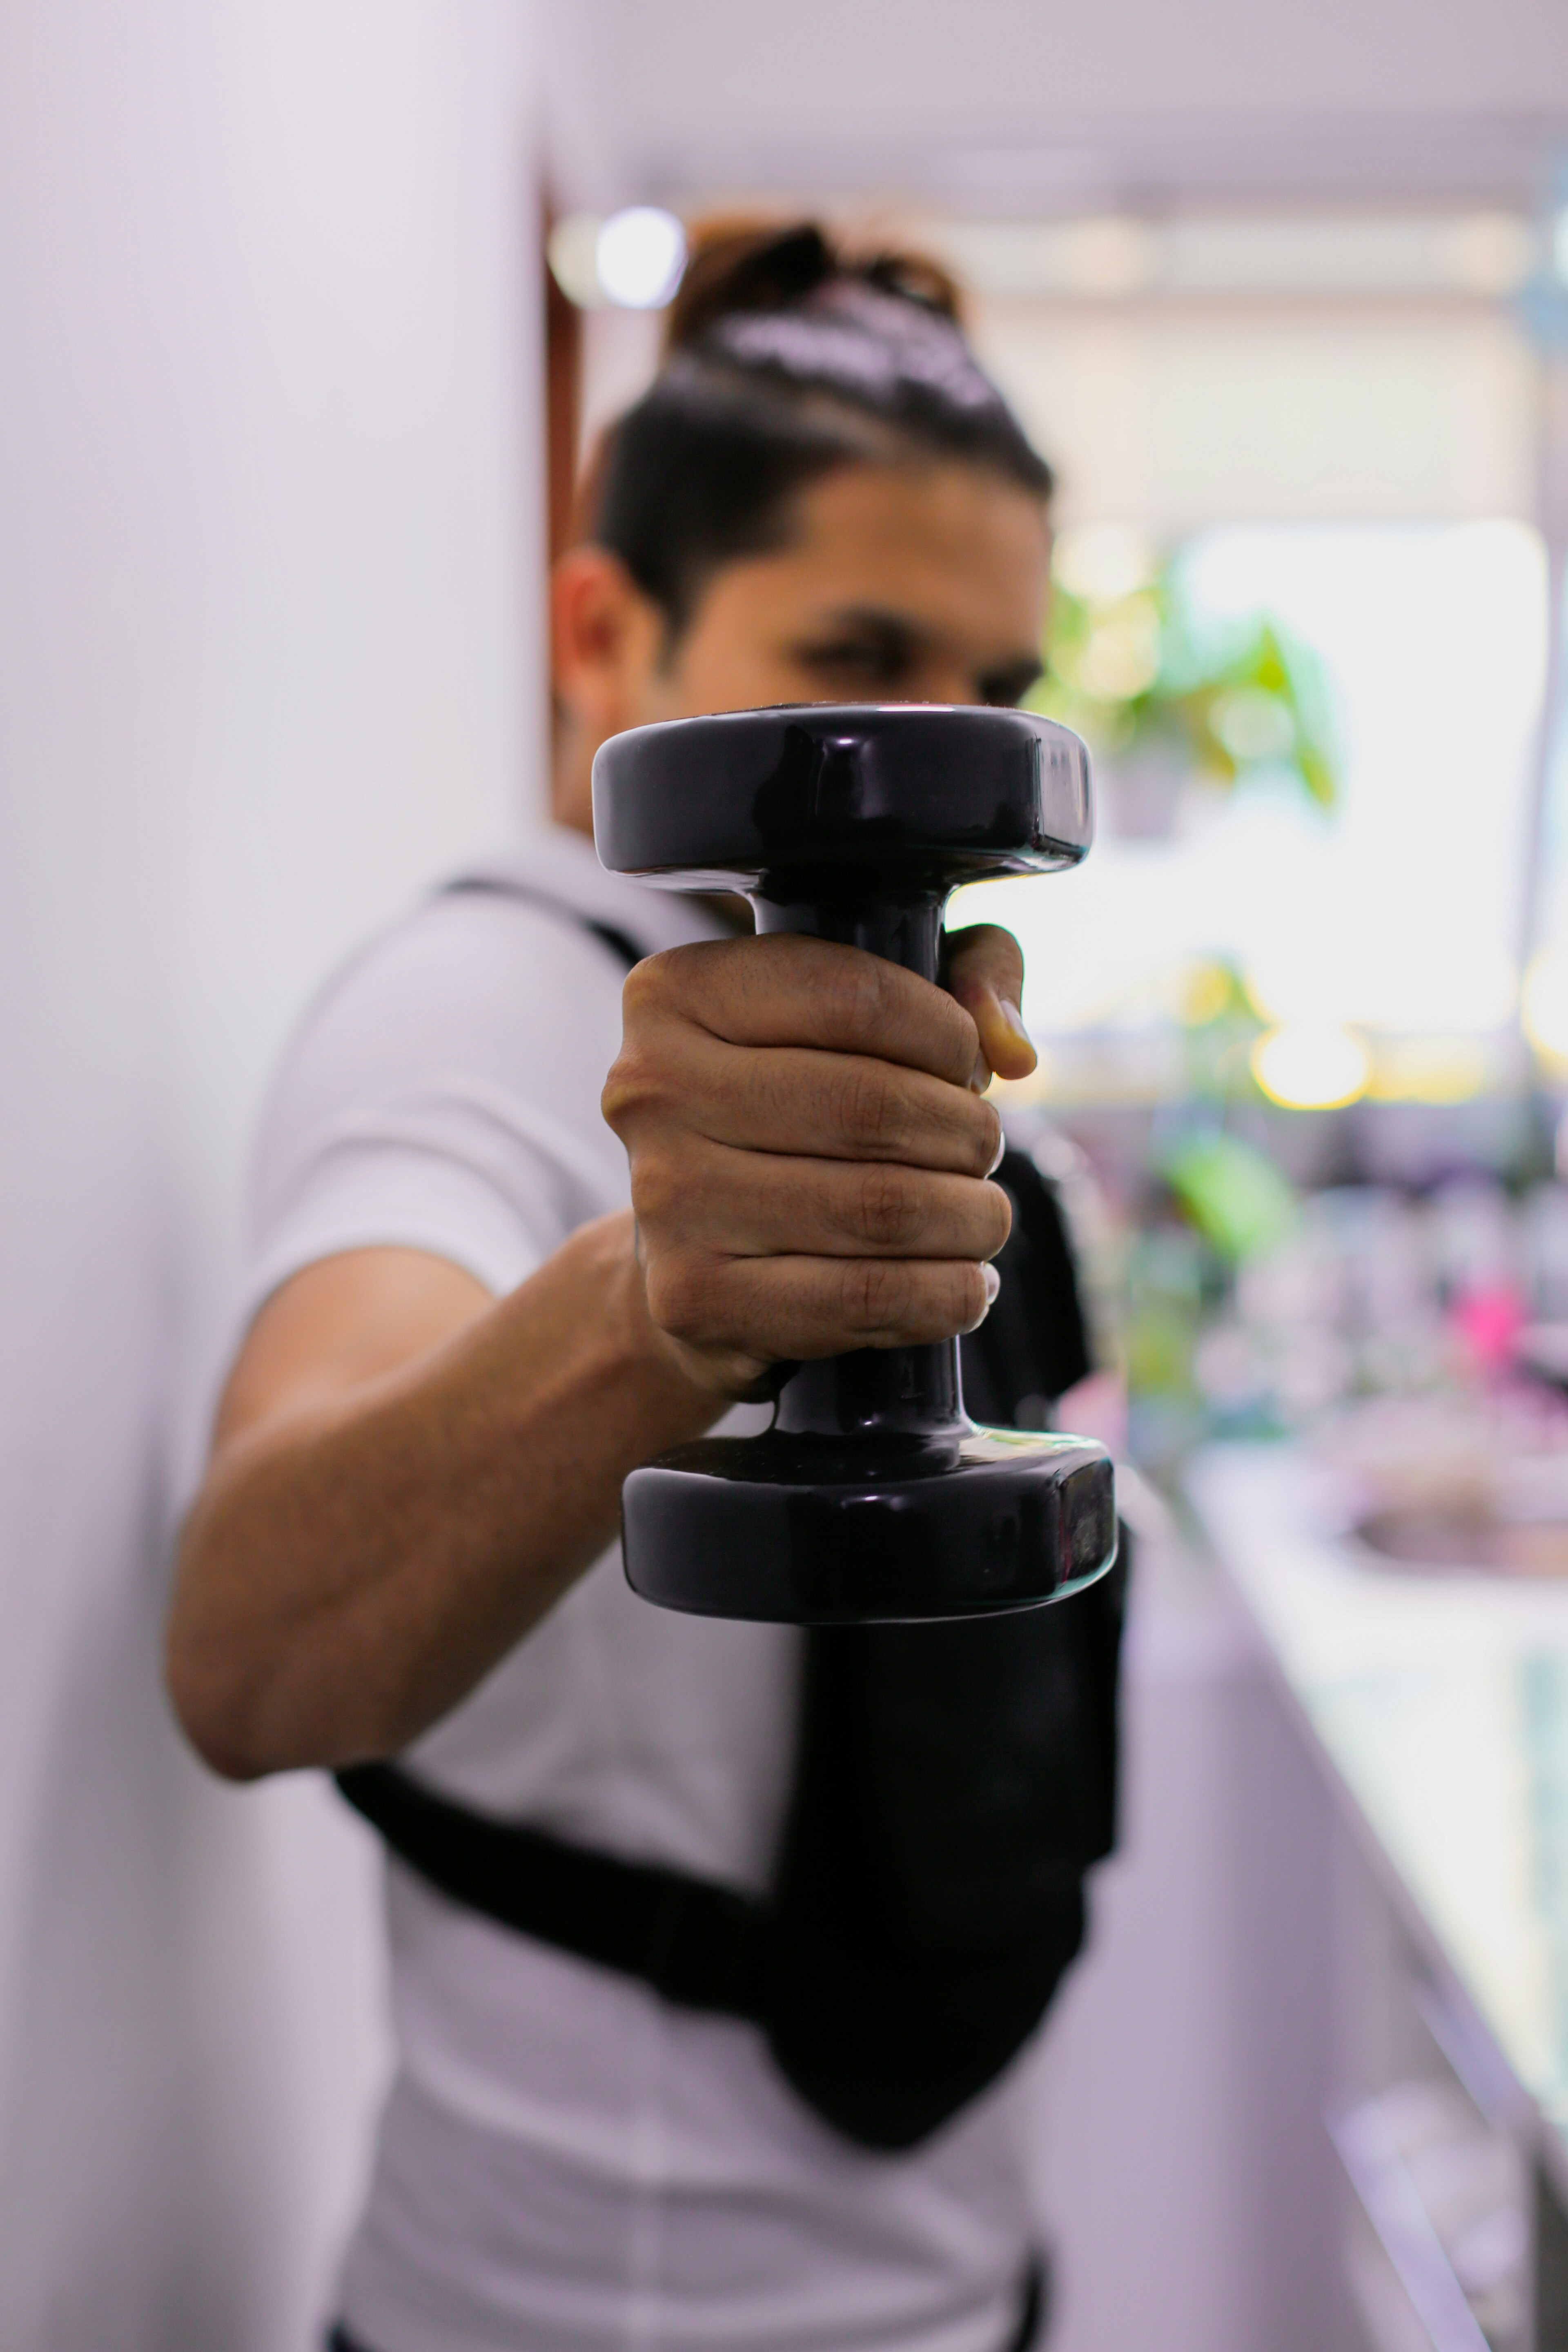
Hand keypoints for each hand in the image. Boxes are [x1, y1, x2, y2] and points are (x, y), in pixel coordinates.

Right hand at [602, 924, 1036, 1397]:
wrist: (693, 1254)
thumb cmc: (792, 1111)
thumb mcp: (862, 1007)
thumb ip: (961, 971)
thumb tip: (1010, 1048)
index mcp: (675, 995)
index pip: (855, 999)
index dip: (948, 1036)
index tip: (967, 1067)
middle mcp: (650, 1090)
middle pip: (873, 1108)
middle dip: (966, 1133)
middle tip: (981, 1150)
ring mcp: (666, 1200)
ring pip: (881, 1208)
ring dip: (970, 1217)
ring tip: (983, 1216)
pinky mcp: (695, 1298)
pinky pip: (863, 1298)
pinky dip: (945, 1295)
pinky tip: (965, 1286)